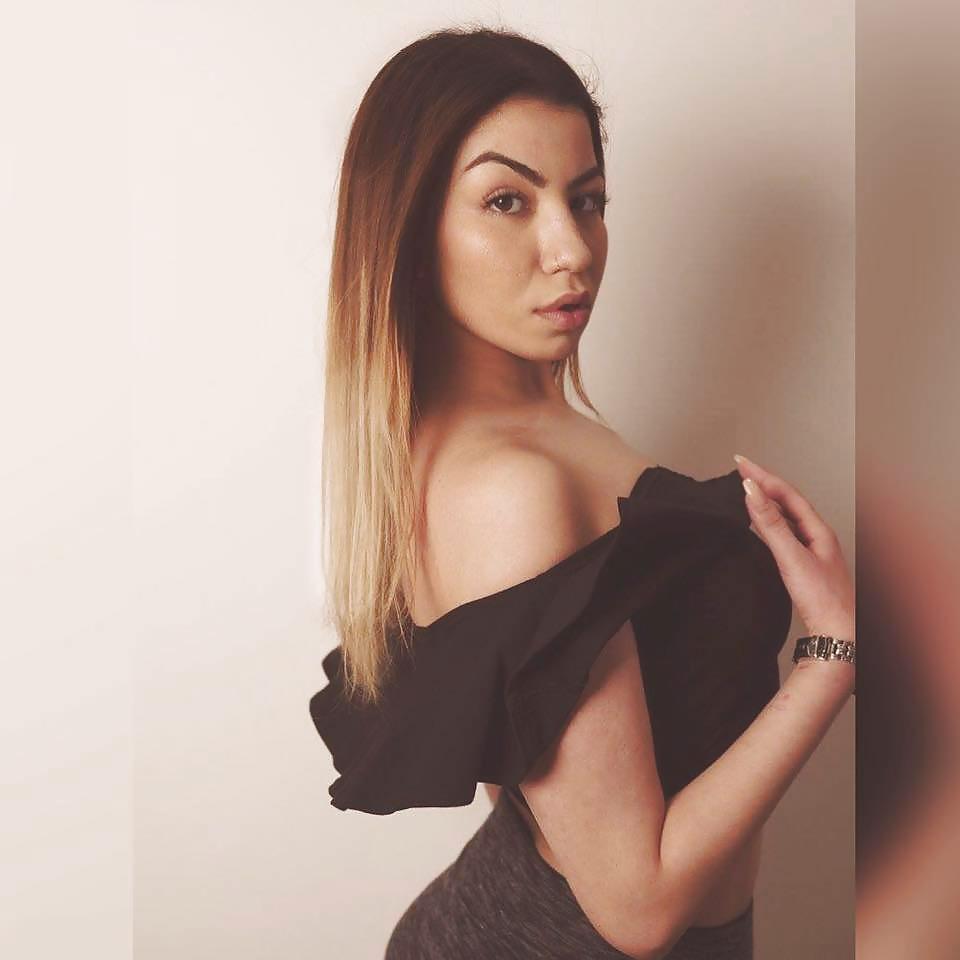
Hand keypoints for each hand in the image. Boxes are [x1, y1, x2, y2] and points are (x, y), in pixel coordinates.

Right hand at [733, 454, 854, 641]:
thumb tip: (752, 492)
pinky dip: (767, 522)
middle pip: (787, 500)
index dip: (762, 475)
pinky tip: (759, 526)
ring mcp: (811, 551)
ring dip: (765, 500)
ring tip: (747, 489)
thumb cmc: (824, 600)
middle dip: (763, 482)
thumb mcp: (792, 557)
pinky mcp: (803, 565)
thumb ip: (770, 524)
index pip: (786, 492)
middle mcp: (817, 536)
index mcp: (818, 529)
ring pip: (786, 516)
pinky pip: (783, 533)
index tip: (740, 464)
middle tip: (740, 469)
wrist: (838, 635)